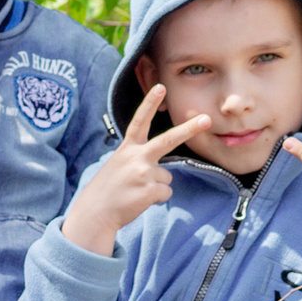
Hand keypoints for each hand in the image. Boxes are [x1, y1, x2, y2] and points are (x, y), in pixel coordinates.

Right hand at [62, 85, 210, 256]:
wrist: (94, 213)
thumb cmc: (107, 189)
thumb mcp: (118, 165)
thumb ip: (138, 160)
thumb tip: (164, 173)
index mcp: (127, 148)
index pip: (139, 121)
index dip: (149, 103)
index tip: (161, 87)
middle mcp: (136, 157)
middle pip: (168, 140)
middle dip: (189, 129)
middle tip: (206, 119)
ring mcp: (143, 173)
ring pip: (166, 177)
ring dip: (155, 186)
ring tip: (135, 192)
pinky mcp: (149, 191)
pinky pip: (165, 193)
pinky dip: (155, 199)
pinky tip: (138, 200)